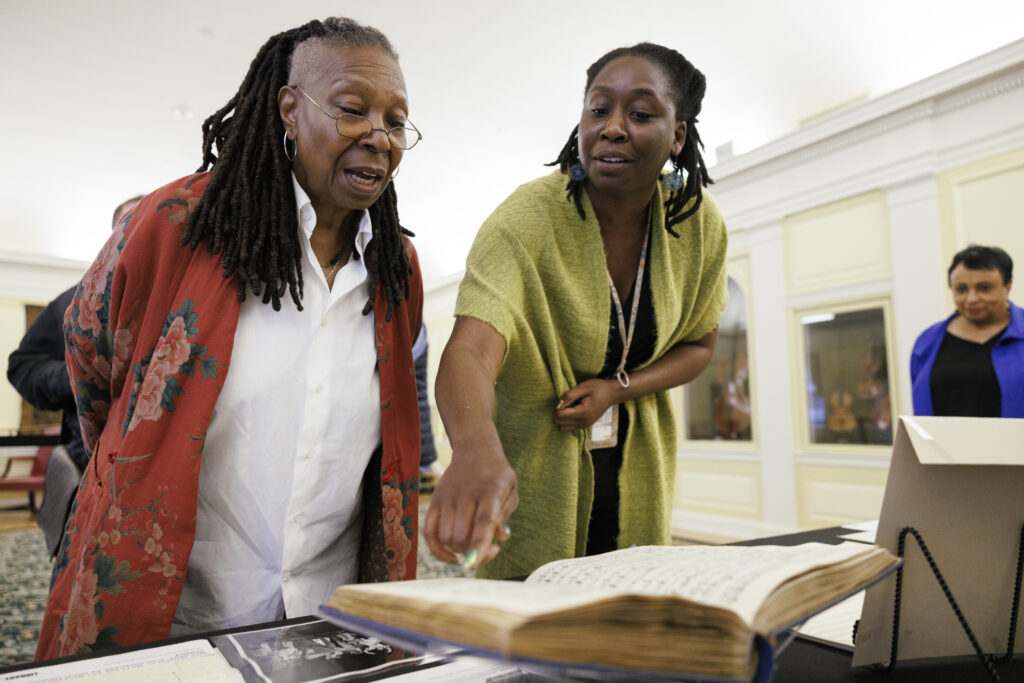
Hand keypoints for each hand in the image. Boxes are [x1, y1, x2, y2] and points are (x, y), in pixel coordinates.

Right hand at [424, 440, 516, 568]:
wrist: (475, 449)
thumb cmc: (498, 474)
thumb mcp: (511, 489)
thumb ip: (506, 514)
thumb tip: (500, 538)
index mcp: (490, 490)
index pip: (483, 520)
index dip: (478, 543)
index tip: (473, 563)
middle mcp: (466, 493)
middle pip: (462, 535)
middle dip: (475, 552)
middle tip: (490, 550)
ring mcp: (447, 497)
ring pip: (446, 537)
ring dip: (460, 550)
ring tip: (475, 544)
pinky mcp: (435, 501)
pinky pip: (429, 533)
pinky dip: (438, 550)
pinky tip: (453, 556)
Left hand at [553, 378, 618, 431]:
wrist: (612, 394)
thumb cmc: (599, 388)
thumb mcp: (584, 387)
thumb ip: (570, 395)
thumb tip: (558, 402)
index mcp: (583, 412)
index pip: (560, 416)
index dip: (558, 407)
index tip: (564, 399)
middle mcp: (584, 422)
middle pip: (559, 424)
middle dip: (558, 413)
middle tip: (565, 403)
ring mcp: (585, 425)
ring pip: (563, 428)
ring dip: (562, 419)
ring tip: (569, 407)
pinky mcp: (586, 426)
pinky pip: (570, 428)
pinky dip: (567, 421)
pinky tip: (573, 411)